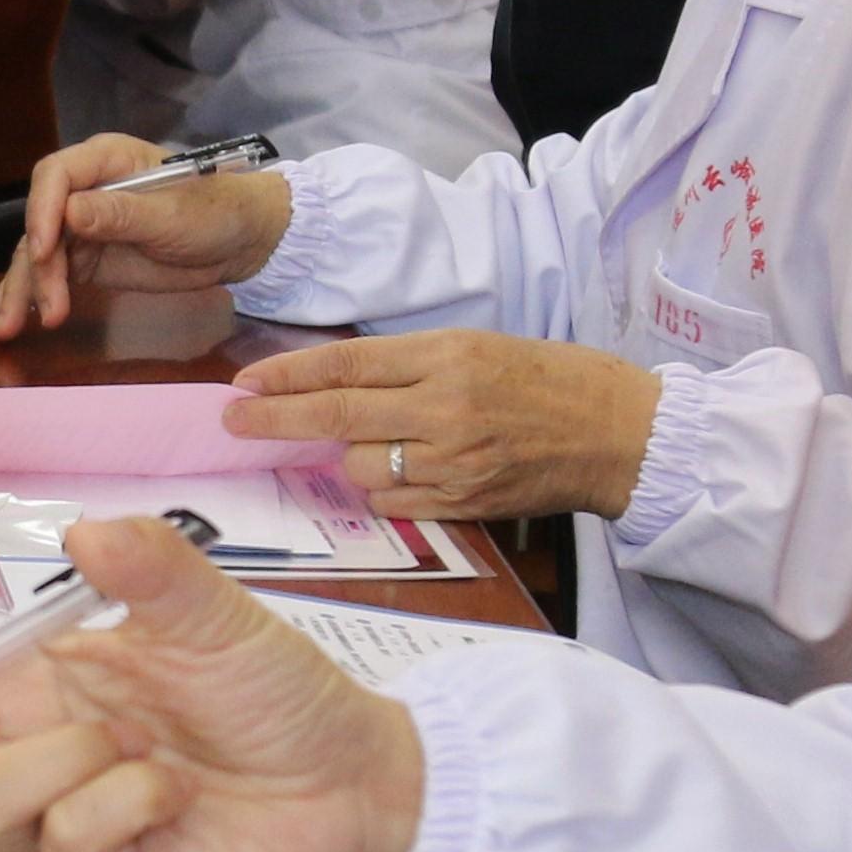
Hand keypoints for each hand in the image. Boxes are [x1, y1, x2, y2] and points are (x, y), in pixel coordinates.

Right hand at [0, 135, 291, 338]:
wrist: (241, 243)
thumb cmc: (216, 212)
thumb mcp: (173, 216)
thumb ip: (122, 215)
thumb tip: (70, 212)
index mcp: (106, 160)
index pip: (56, 176)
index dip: (42, 211)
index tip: (43, 251)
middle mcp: (84, 189)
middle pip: (41, 221)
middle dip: (35, 266)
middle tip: (47, 308)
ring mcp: (82, 226)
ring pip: (38, 253)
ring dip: (25, 289)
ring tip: (14, 328)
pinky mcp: (87, 259)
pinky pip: (51, 275)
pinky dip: (36, 296)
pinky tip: (21, 320)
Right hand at [0, 513, 423, 851]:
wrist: (355, 779)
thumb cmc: (270, 697)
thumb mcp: (206, 609)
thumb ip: (145, 564)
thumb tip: (82, 532)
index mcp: (14, 696)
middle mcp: (12, 771)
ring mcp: (46, 841)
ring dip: (63, 755)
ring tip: (145, 743)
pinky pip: (61, 843)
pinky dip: (123, 799)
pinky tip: (173, 788)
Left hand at [227, 331, 664, 521]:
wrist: (618, 432)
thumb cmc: (551, 380)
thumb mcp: (476, 348)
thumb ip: (407, 365)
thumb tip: (331, 382)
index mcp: (447, 356)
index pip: (346, 364)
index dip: (287, 374)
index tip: (245, 382)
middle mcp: (445, 407)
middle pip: (336, 416)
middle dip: (274, 419)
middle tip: (233, 420)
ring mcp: (454, 460)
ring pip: (359, 467)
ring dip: (346, 459)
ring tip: (371, 445)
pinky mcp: (465, 502)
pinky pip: (393, 503)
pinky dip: (382, 491)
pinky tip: (400, 475)